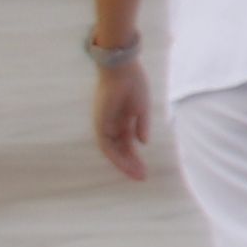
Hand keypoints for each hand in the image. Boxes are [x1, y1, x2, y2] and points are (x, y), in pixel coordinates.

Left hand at [90, 64, 154, 178]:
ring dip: (124, 164)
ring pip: (113, 151)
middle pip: (121, 150)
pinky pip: (107, 145)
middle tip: (143, 177)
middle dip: (131, 163)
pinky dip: (117, 155)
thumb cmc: (134, 83)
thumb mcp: (142, 107)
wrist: (123, 69)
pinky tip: (129, 162)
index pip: (127, 143)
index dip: (135, 156)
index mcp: (122, 119)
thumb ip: (141, 125)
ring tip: (138, 175)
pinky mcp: (100, 123)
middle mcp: (112, 125)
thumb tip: (143, 142)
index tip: (145, 168)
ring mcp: (105, 125)